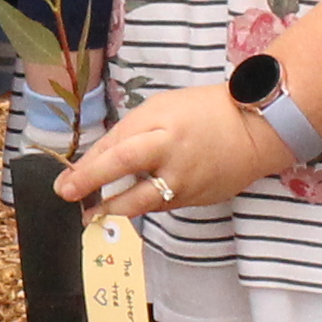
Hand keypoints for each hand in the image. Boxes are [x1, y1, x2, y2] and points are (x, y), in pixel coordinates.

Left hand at [58, 86, 294, 218]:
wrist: (257, 130)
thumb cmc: (202, 110)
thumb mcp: (160, 109)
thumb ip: (129, 134)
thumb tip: (94, 161)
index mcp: (164, 130)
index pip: (119, 153)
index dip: (89, 171)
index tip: (64, 184)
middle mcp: (174, 161)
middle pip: (131, 184)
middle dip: (96, 196)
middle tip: (70, 201)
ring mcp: (187, 185)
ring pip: (144, 204)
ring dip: (114, 209)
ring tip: (92, 212)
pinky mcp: (196, 201)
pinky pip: (162, 205)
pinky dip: (143, 204)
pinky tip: (129, 202)